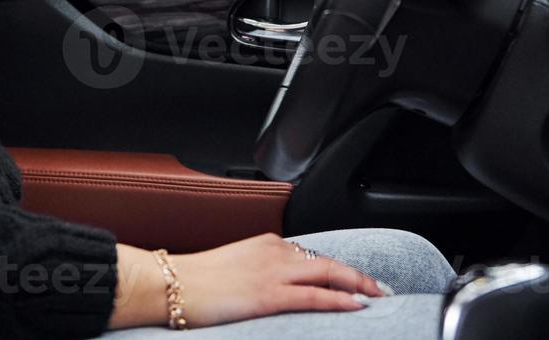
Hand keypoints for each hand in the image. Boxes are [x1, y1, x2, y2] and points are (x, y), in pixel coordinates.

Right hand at [107, 234, 389, 329]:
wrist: (168, 284)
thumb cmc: (192, 281)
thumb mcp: (231, 268)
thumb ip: (256, 271)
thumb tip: (269, 289)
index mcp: (265, 244)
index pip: (310, 255)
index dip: (336, 268)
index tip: (353, 278)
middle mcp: (274, 252)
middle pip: (327, 261)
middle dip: (358, 274)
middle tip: (380, 287)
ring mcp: (272, 272)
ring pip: (327, 274)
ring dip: (357, 284)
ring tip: (377, 295)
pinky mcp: (268, 295)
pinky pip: (314, 296)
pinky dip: (339, 299)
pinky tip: (356, 305)